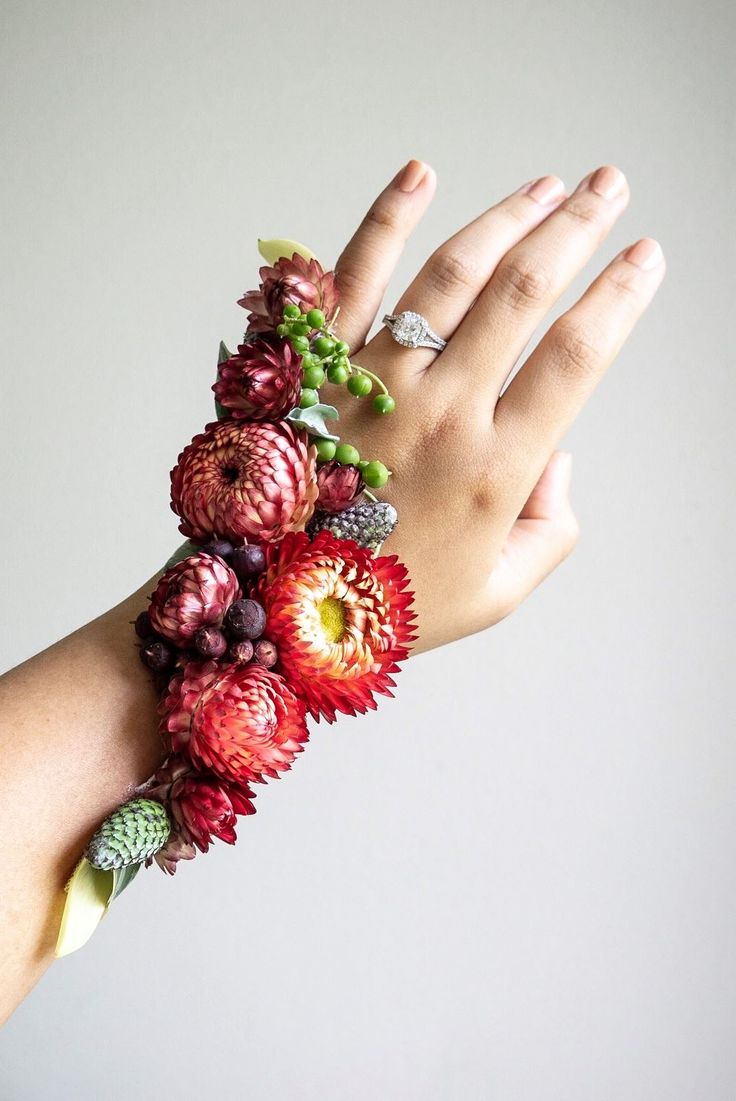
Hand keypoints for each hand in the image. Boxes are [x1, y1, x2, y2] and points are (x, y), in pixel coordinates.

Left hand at [328, 160, 664, 651]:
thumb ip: (550, 527)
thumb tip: (559, 455)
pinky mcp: (313, 370)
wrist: (269, 609)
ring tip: (547, 186)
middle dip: (577, 228)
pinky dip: (384, 221)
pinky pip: (350, 279)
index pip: (575, 356)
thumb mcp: (496, 593)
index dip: (619, 296)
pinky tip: (419, 175)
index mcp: (494, 468)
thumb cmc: (385, 606)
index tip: (645, 256)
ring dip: (506, 217)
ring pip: (451, 274)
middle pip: (522, 293)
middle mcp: (438, 413)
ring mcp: (371, 383)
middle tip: (609, 186)